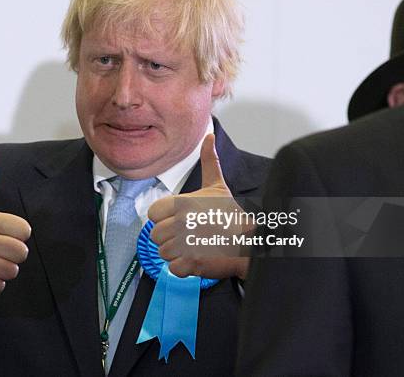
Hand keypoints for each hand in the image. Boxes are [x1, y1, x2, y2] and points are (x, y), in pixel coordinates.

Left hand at [148, 134, 250, 279]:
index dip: (165, 220)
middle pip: (155, 236)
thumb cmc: (232, 217)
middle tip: (191, 237)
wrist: (250, 244)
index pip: (153, 215)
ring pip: (163, 253)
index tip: (181, 222)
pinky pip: (173, 268)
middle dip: (170, 239)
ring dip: (177, 254)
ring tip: (195, 248)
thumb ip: (209, 161)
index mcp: (183, 204)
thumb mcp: (218, 186)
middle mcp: (182, 222)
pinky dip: (184, 268)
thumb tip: (209, 135)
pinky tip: (198, 259)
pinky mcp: (191, 262)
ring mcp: (186, 243)